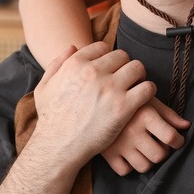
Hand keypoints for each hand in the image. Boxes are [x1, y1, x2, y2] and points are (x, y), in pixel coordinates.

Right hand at [31, 42, 155, 167]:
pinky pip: (147, 88)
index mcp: (75, 64)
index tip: (110, 69)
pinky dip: (148, 91)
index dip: (108, 57)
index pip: (103, 47)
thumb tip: (72, 46)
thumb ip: (56, 64)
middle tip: (124, 79)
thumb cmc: (51, 120)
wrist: (57, 147)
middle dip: (124, 66)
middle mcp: (93, 72)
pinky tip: (142, 99)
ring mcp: (110, 88)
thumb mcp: (44, 88)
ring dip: (138, 76)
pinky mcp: (123, 106)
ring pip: (137, 68)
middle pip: (122, 56)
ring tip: (135, 87)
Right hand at [100, 98, 190, 175]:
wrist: (95, 103)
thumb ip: (168, 114)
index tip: (178, 140)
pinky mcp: (107, 154)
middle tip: (161, 145)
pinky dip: (129, 166)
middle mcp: (133, 132)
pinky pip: (124, 171)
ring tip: (146, 150)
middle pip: (159, 155)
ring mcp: (119, 145)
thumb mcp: (148, 101)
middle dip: (164, 152)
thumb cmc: (127, 101)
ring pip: (144, 166)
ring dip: (149, 160)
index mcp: (146, 115)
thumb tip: (186, 126)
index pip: (171, 137)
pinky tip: (130, 155)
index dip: (179, 141)